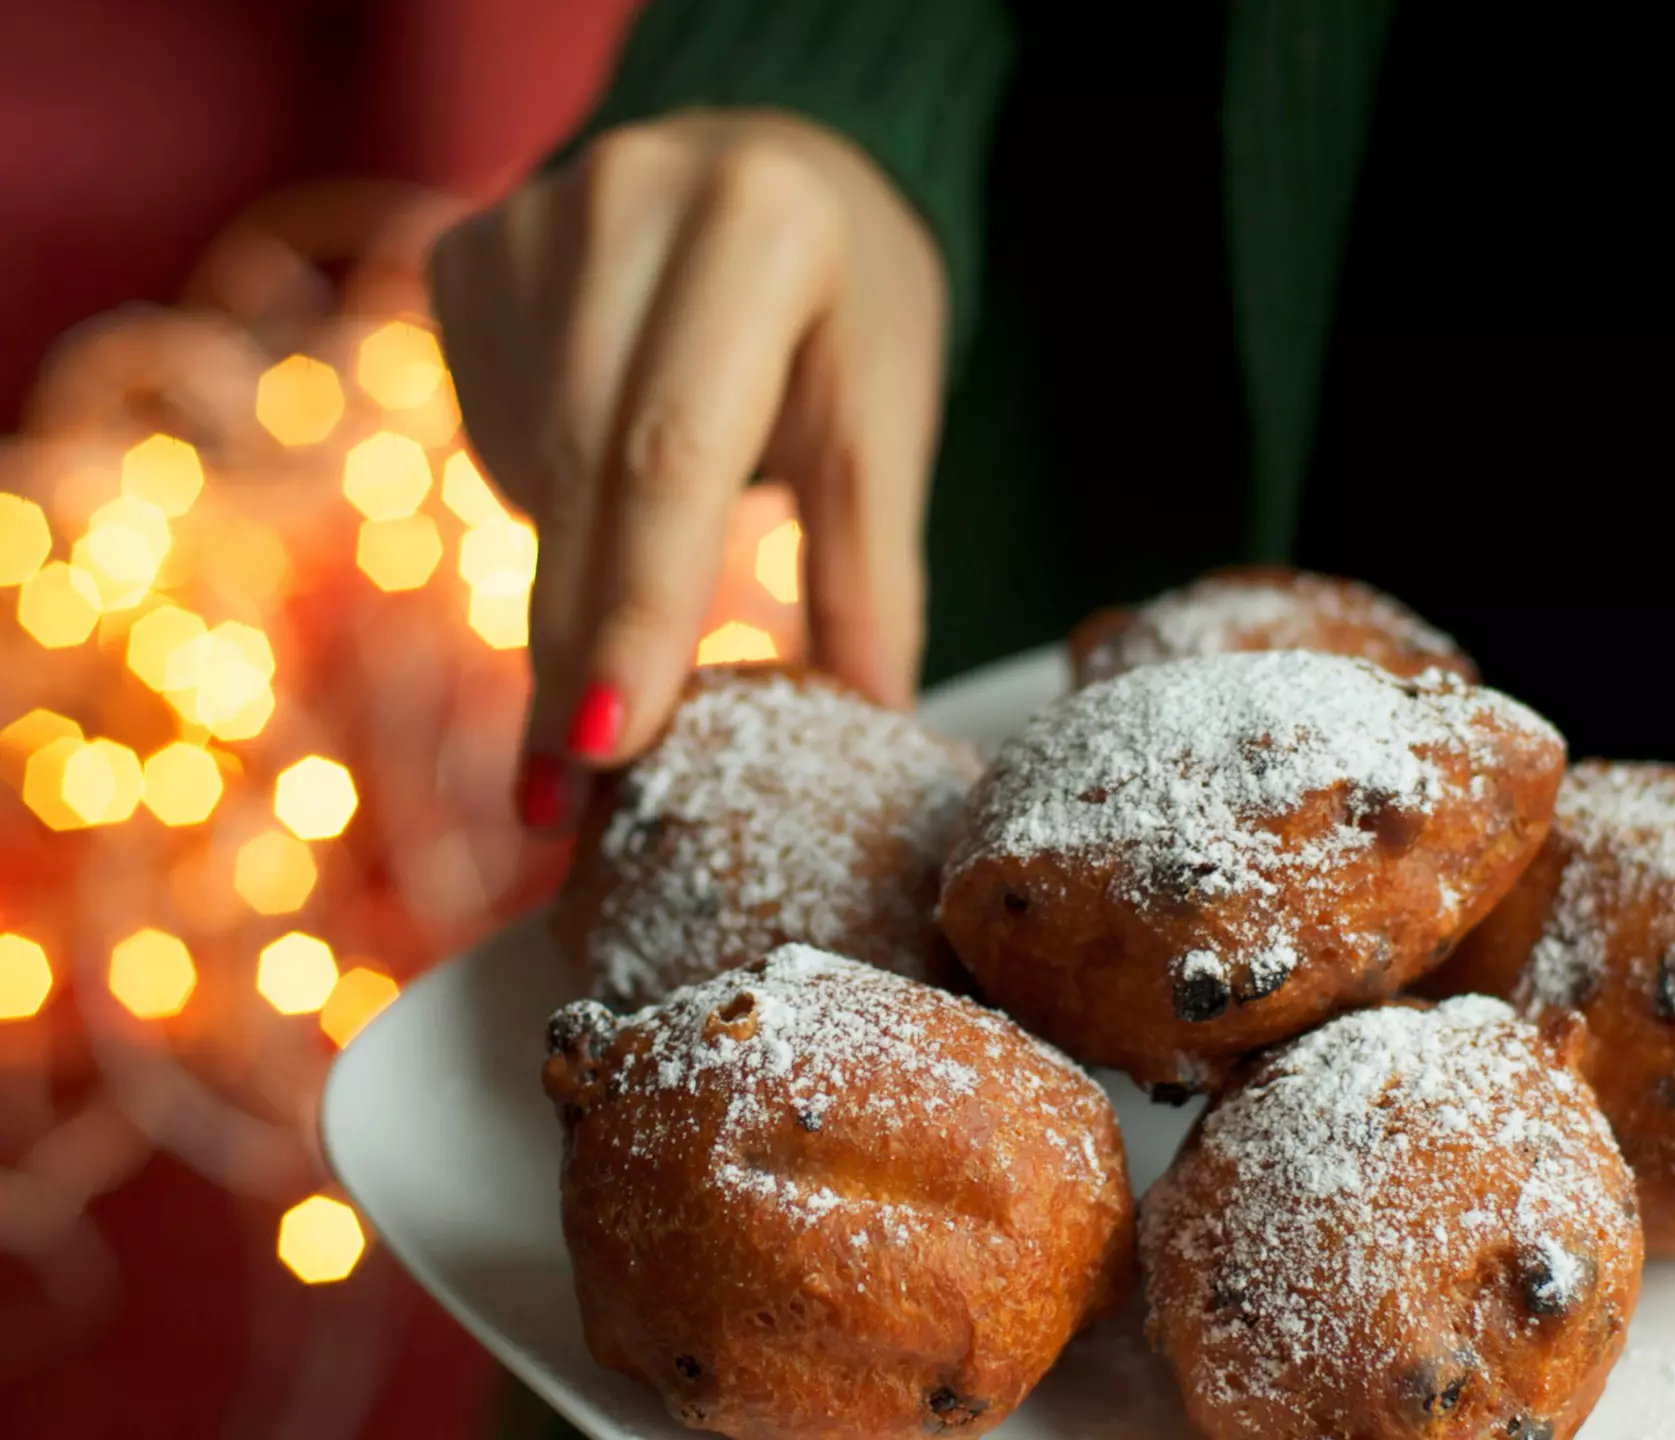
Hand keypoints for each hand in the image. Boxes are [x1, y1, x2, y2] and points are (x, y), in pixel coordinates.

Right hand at [429, 108, 946, 825]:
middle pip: (583, 472)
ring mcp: (527, 221)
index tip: (604, 748)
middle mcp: (623, 201)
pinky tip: (605, 472)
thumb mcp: (885, 415)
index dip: (638, 609)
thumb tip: (866, 723)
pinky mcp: (467, 254)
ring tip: (631, 604)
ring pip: (530, 467)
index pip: (675, 453)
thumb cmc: (848, 304)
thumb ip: (869, 567)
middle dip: (575, 649)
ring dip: (572, 578)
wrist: (771, 160)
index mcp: (756, 228)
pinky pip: (494, 432)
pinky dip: (548, 496)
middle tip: (558, 803)